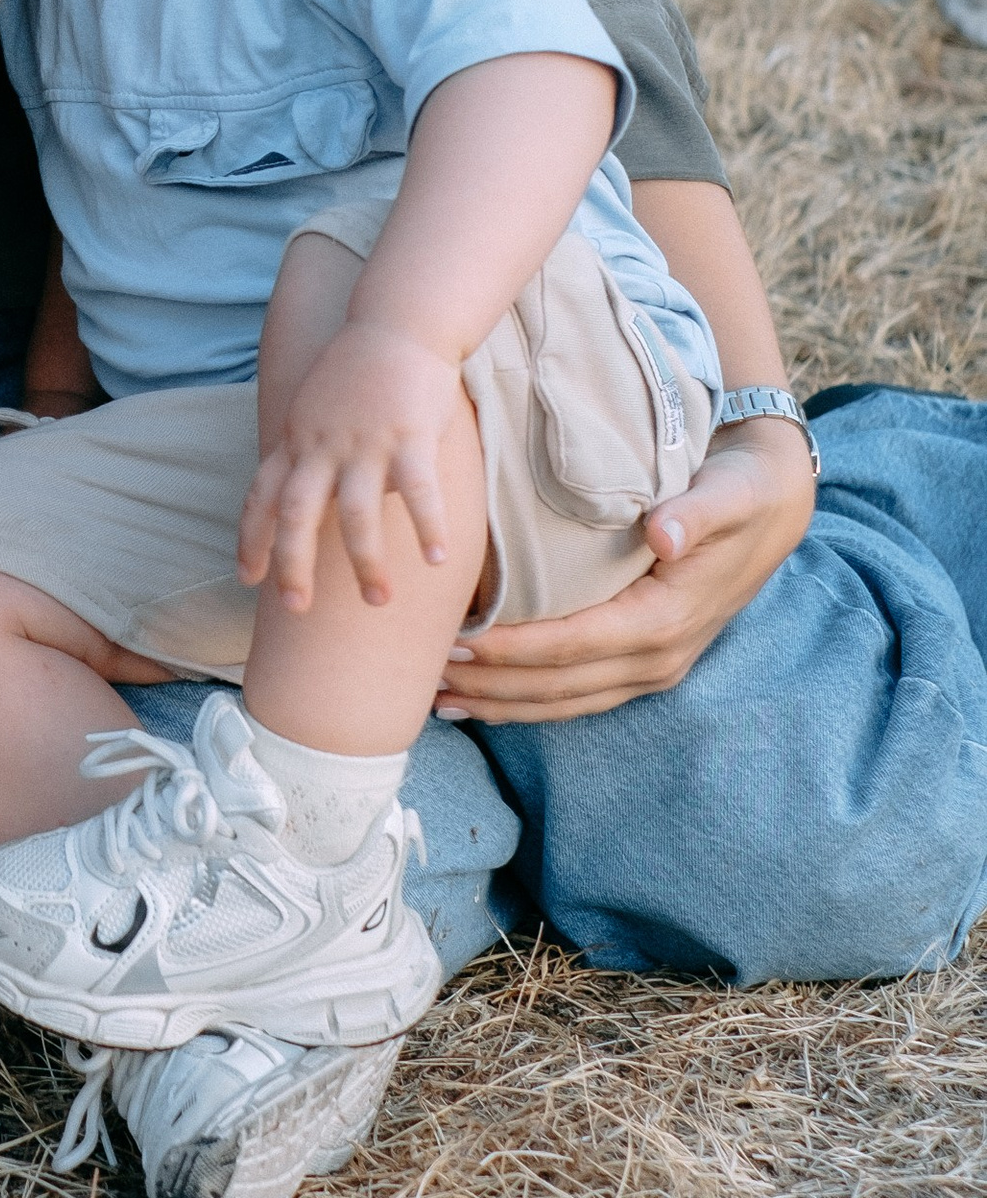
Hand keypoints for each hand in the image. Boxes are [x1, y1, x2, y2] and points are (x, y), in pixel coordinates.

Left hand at [240, 322, 466, 610]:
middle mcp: (323, 445)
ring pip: (356, 514)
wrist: (396, 323)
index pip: (261, 496)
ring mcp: (365, 441)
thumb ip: (304, 452)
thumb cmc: (358, 372)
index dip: (251, 539)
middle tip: (295, 609)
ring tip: (378, 600)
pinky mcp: (408, 434)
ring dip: (366, 562)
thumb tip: (300, 501)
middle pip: (297, 514)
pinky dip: (426, 527)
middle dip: (292, 566)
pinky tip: (436, 560)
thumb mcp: (313, 409)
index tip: (247, 580)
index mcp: (297, 440)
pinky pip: (418, 491)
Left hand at [435, 422, 815, 721]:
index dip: (512, 648)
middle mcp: (658, 658)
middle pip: (557, 685)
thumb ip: (696, 514)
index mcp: (666, 620)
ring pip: (562, 702)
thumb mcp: (728, 494)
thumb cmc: (741, 494)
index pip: (573, 644)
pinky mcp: (643, 664)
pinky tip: (479, 700)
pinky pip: (575, 696)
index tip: (456, 640)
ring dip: (499, 703)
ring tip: (435, 696)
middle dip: (489, 683)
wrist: (774, 507)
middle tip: (423, 672)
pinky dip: (525, 702)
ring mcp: (652, 669)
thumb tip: (662, 534)